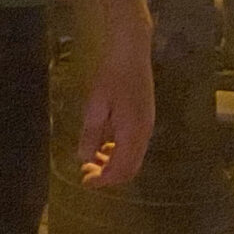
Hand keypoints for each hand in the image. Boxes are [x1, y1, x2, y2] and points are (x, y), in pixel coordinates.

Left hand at [73, 27, 155, 187]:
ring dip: (114, 164)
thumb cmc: (111, 76)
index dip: (102, 180)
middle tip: (87, 173)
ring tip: (92, 159)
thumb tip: (85, 158)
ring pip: (133, 158)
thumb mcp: (95, 105)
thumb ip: (91, 134)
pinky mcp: (146, 119)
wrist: (131, 52)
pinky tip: (105, 144)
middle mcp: (144, 134)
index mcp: (132, 133)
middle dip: (108, 176)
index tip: (85, 182)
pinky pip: (135, 146)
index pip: (120, 170)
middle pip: (129, 169)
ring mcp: (147, 126)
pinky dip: (120, 152)